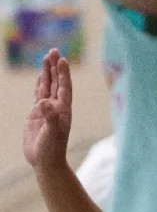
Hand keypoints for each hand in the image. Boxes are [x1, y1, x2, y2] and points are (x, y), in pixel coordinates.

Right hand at [24, 50, 72, 170]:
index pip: (64, 87)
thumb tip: (44, 102)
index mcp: (64, 110)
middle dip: (55, 67)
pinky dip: (39, 84)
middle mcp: (57, 107)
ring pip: (47, 86)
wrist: (45, 161)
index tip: (62, 59)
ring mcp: (47, 109)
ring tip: (47, 57)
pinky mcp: (36, 114)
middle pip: (56, 82)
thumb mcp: (52, 133)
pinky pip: (39, 94)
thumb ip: (50, 117)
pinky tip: (40, 76)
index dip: (64, 73)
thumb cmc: (52, 149)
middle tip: (54, 50)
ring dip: (47, 72)